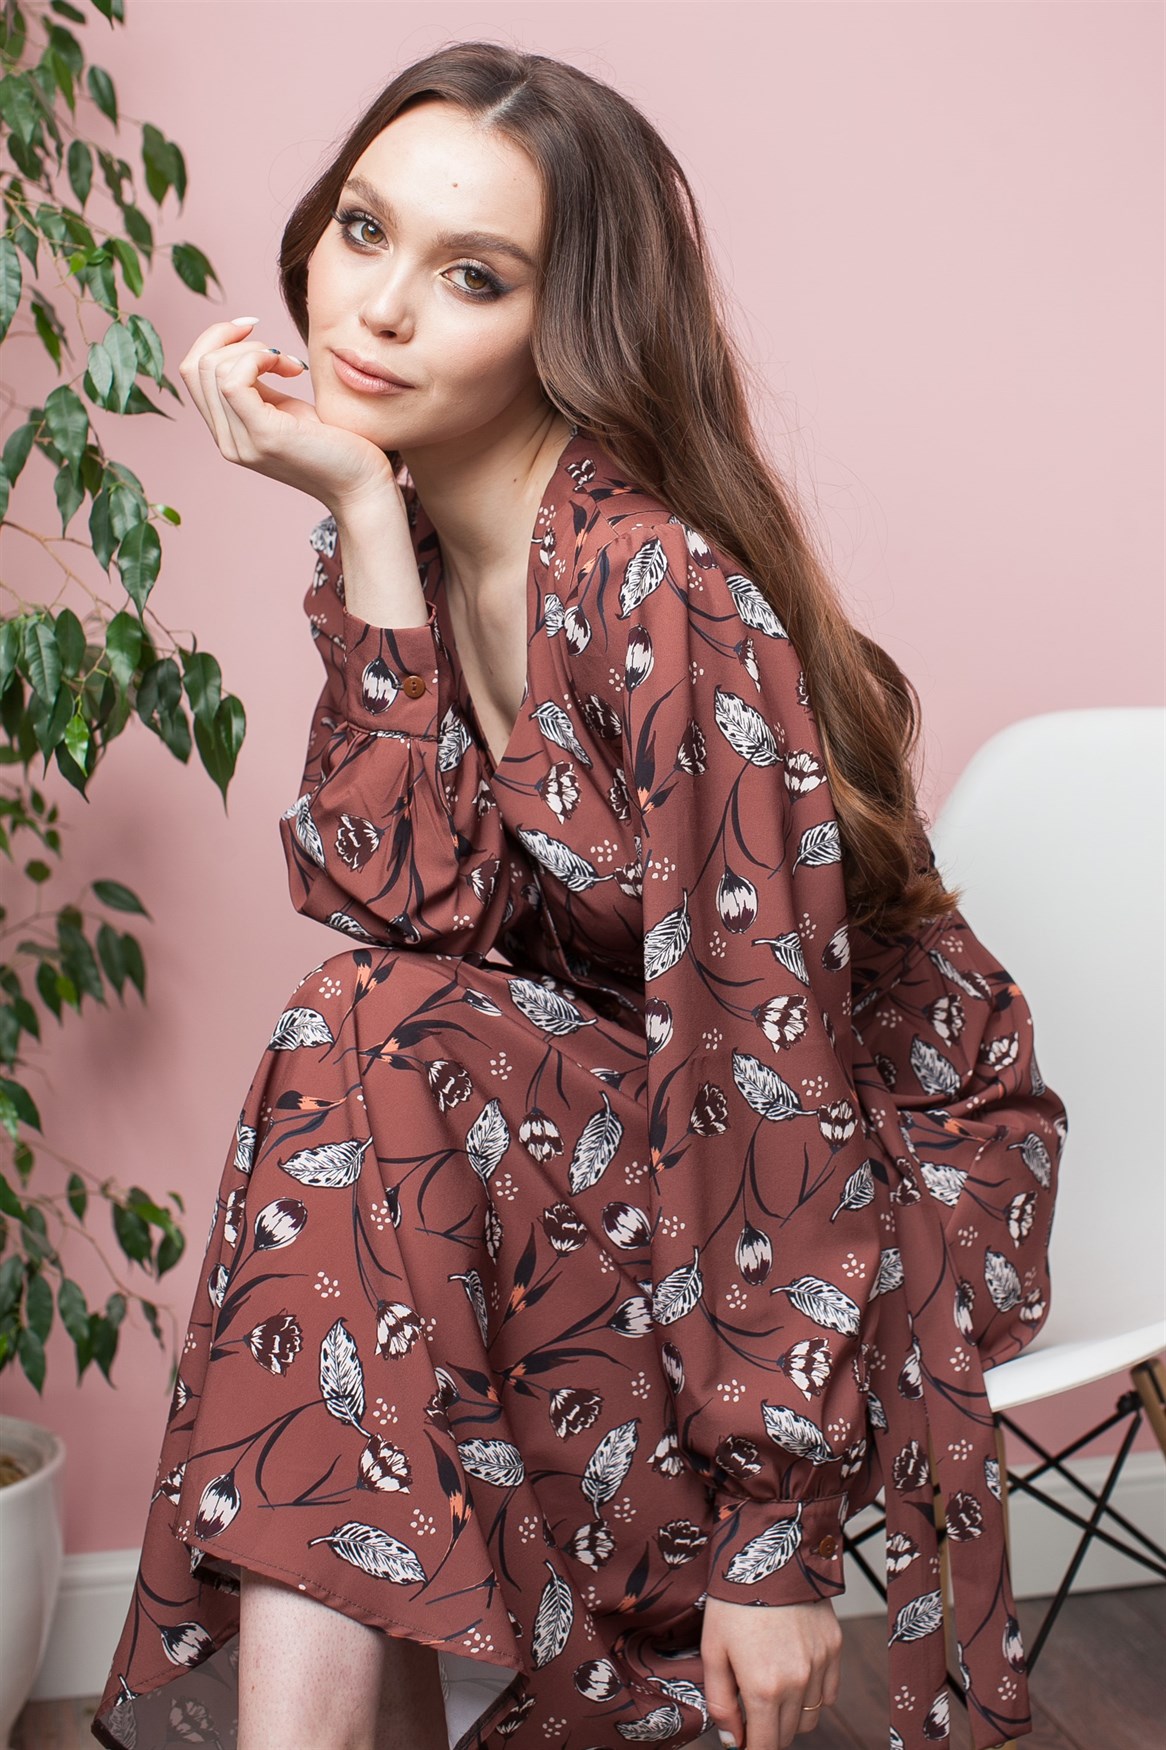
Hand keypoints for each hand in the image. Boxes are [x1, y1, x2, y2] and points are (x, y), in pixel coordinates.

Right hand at [178, 317, 401, 515]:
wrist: (362, 484)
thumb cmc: (335, 445)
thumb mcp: (287, 410)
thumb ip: (260, 390)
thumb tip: (248, 352)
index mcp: (228, 432)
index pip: (193, 372)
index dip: (216, 338)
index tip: (252, 328)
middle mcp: (227, 442)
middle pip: (195, 366)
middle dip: (232, 338)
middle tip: (277, 349)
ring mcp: (241, 442)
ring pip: (212, 369)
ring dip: (253, 350)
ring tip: (289, 364)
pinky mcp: (264, 436)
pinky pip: (234, 380)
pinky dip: (260, 359)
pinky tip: (291, 369)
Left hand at [700, 1595, 841, 1749]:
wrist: (769, 1550)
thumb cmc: (733, 1599)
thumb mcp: (712, 1650)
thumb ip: (720, 1701)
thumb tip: (733, 1739)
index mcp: (763, 1687)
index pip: (764, 1746)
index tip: (745, 1744)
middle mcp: (797, 1682)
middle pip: (787, 1736)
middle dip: (768, 1733)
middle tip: (751, 1714)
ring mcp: (820, 1665)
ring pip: (810, 1718)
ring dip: (791, 1716)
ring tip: (772, 1691)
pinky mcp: (834, 1647)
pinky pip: (828, 1693)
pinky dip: (813, 1695)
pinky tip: (793, 1675)